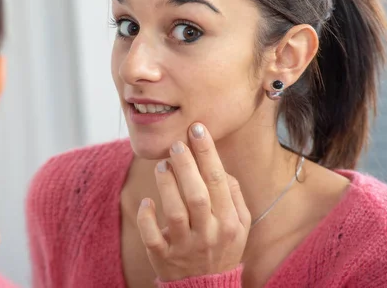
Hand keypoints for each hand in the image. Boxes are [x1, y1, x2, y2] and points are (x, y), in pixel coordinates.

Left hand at [137, 123, 250, 281]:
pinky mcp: (163, 258)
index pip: (218, 180)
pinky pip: (152, 237)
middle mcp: (210, 233)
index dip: (208, 152)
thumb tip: (219, 166)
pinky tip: (146, 202)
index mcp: (230, 221)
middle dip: (186, 165)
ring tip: (163, 166)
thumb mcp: (240, 224)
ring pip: (175, 212)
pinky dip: (147, 218)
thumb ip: (234, 194)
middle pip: (196, 194)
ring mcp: (186, 247)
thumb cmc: (222, 246)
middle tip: (176, 143)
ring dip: (166, 185)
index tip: (197, 128)